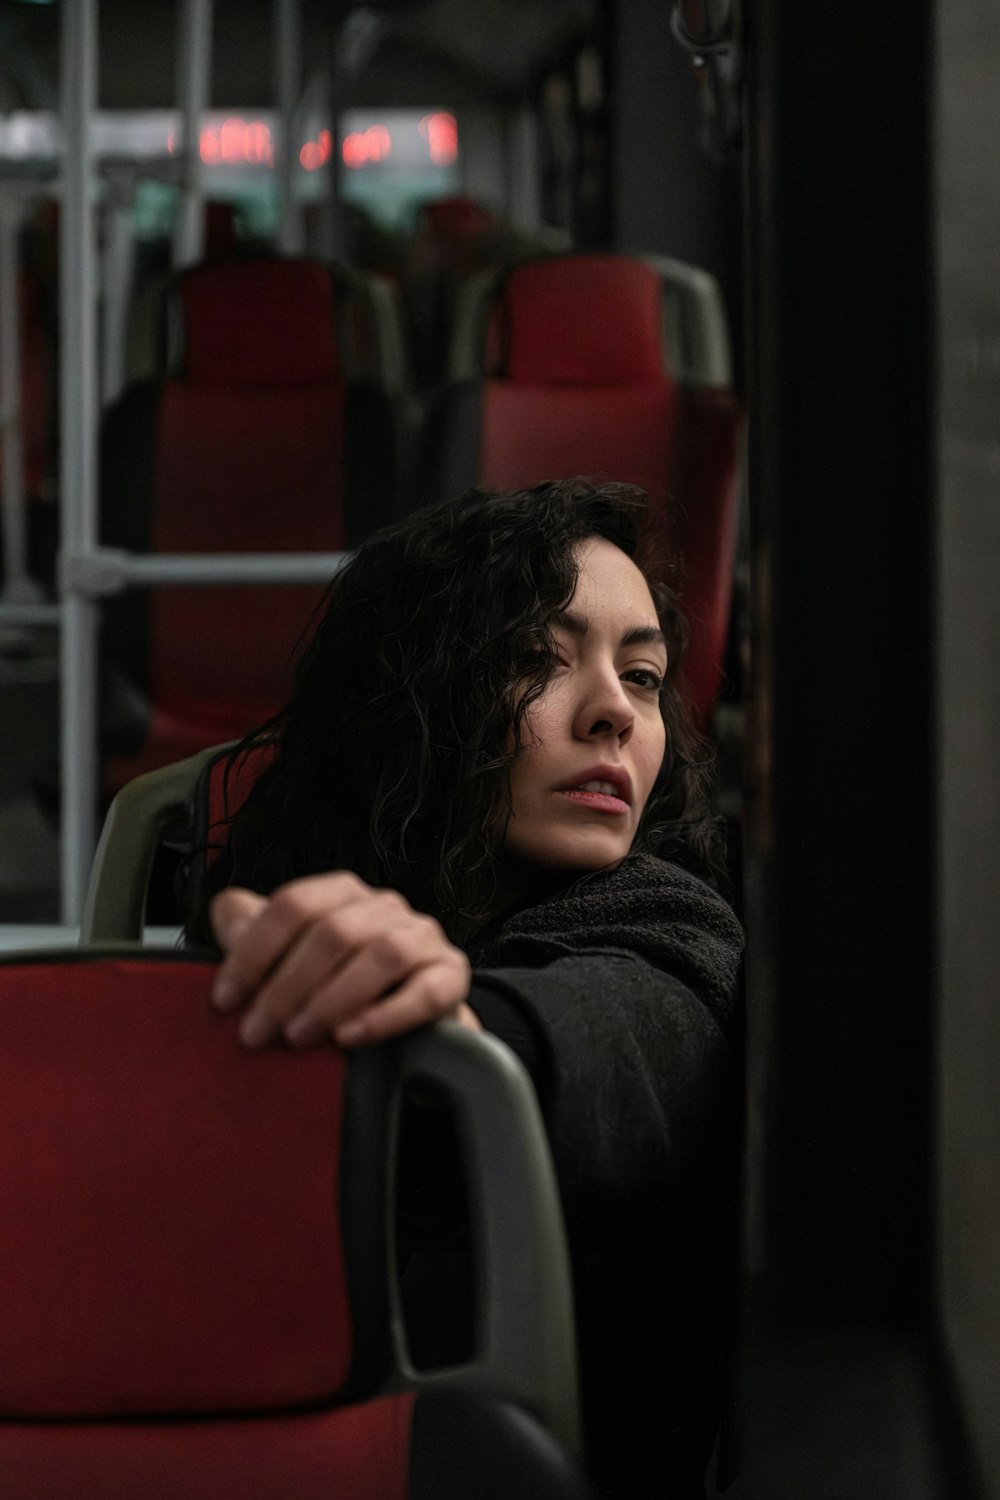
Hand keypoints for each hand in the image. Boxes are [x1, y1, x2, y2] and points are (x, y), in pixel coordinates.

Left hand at [209, 872, 478, 1049]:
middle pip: (332, 931)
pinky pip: (425, 991)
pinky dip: (384, 1015)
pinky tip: (350, 1037)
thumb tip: (227, 910)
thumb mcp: (294, 959)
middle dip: (286, 986)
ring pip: (381, 954)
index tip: (225, 999)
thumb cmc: (343, 986)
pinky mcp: (452, 975)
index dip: (253, 951)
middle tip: (258, 1032)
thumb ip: (257, 932)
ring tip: (300, 1036)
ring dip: (332, 999)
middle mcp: (385, 906)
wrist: (410, 1024)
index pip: (293, 904)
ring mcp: (423, 937)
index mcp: (342, 893)